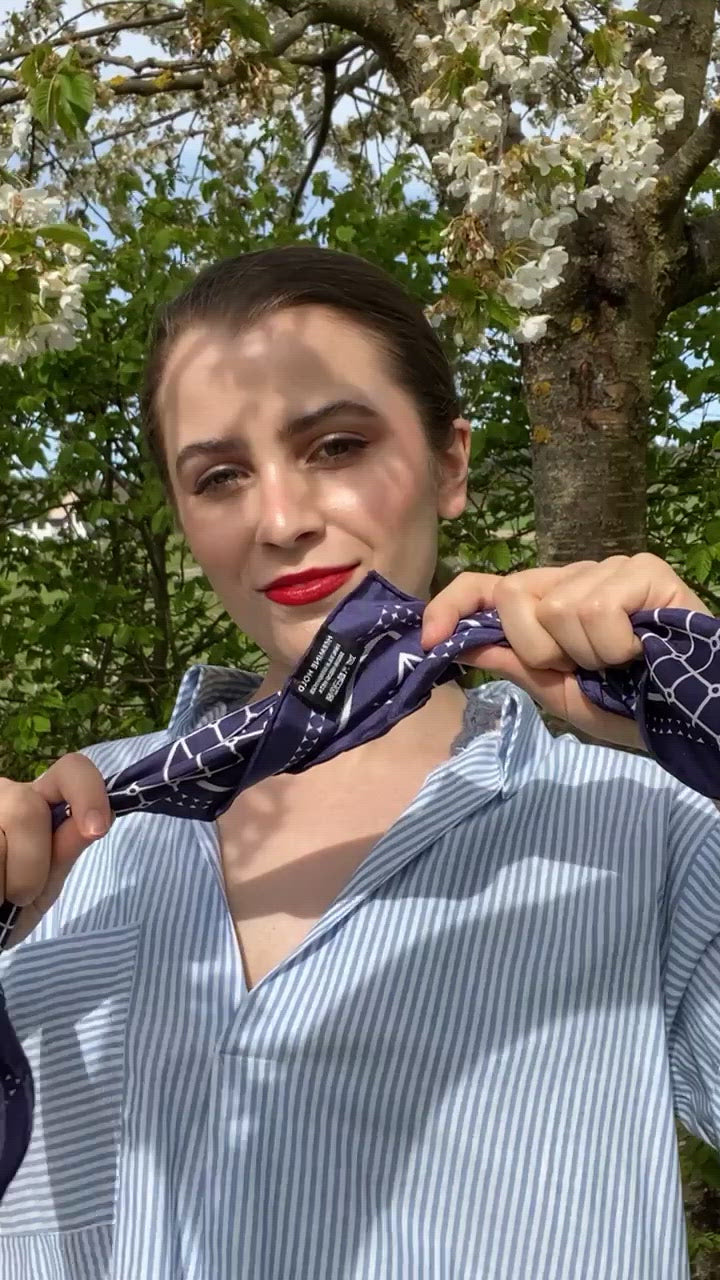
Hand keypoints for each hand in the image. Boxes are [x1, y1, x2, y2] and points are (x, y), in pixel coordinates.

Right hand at [0, 754, 112, 948]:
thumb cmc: (9, 907)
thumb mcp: (42, 886)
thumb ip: (64, 852)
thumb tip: (96, 820)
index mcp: (38, 802)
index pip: (71, 769)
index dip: (88, 792)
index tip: (96, 829)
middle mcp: (5, 793)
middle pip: (29, 810)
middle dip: (32, 863)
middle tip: (21, 894)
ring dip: (5, 880)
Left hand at [420, 554, 711, 748]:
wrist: (690, 719)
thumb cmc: (631, 706)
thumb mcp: (559, 693)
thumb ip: (512, 663)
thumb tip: (454, 643)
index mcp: (548, 604)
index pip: (487, 586)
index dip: (451, 604)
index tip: (427, 640)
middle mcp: (574, 577)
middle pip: (514, 595)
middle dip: (539, 649)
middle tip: (580, 669)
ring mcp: (610, 569)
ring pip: (557, 607)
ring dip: (587, 654)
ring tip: (620, 663)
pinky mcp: (644, 571)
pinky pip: (597, 607)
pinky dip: (614, 645)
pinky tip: (640, 651)